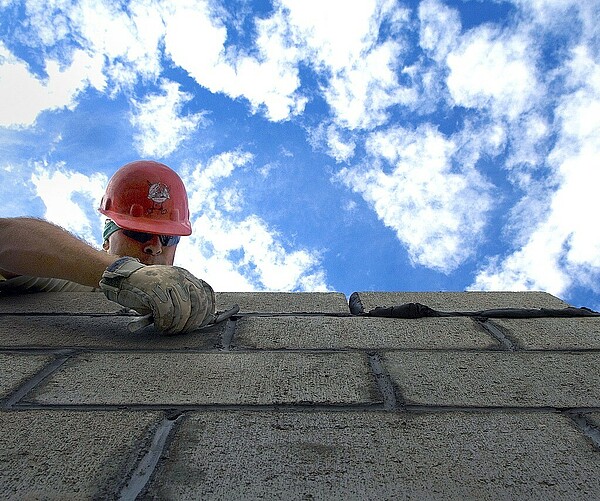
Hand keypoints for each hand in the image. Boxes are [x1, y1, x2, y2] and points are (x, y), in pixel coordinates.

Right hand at [99, 257, 215, 334]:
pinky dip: (164, 323)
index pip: (206, 293)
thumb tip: (201, 320)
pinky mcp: (154, 288)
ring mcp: (167, 281)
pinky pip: (166, 311)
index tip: (203, 323)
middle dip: (192, 322)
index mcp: (186, 276)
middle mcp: (180, 277)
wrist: (123, 279)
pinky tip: (160, 326)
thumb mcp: (170, 291)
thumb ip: (185, 300)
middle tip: (181, 331)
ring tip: (168, 330)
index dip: (207, 311)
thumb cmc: (148, 290)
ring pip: (183, 310)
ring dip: (177, 325)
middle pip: (198, 303)